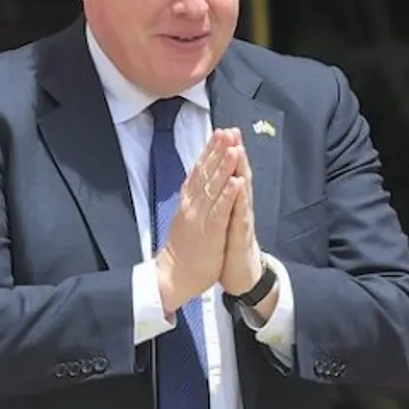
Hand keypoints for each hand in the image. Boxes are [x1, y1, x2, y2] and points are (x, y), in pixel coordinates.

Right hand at [156, 130, 242, 312]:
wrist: (173, 277)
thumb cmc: (184, 249)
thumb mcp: (185, 217)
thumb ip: (191, 198)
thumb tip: (195, 181)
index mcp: (188, 201)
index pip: (199, 170)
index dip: (210, 150)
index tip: (219, 132)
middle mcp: (193, 205)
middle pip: (206, 173)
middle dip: (218, 151)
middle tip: (227, 131)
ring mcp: (200, 218)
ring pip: (214, 187)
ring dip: (224, 166)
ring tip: (233, 147)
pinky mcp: (209, 232)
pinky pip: (220, 211)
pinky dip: (228, 195)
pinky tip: (236, 182)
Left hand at [220, 130, 263, 297]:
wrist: (242, 276)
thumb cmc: (230, 248)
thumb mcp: (224, 220)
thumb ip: (224, 201)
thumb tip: (219, 182)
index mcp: (230, 203)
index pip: (229, 173)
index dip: (226, 153)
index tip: (222, 132)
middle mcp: (239, 207)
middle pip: (238, 175)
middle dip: (235, 153)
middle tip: (233, 131)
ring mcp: (242, 220)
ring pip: (241, 190)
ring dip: (239, 169)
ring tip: (237, 148)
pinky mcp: (241, 235)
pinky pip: (239, 214)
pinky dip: (239, 198)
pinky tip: (239, 183)